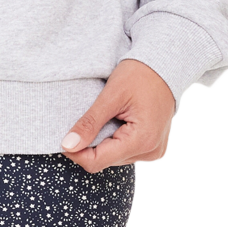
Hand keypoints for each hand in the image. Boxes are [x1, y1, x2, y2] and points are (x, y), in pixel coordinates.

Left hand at [60, 58, 175, 172]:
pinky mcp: (152, 147)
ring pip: (114, 157)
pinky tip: (114, 121)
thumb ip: (90, 123)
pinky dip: (113, 139)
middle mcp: (150, 151)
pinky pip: (125, 151)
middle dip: (89, 145)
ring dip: (102, 142)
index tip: (63, 138)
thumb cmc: (140, 75)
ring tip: (105, 117)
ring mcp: (153, 151)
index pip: (98, 161)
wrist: (165, 65)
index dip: (76, 153)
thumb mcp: (111, 96)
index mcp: (142, 140)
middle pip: (105, 160)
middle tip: (82, 122)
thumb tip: (68, 145)